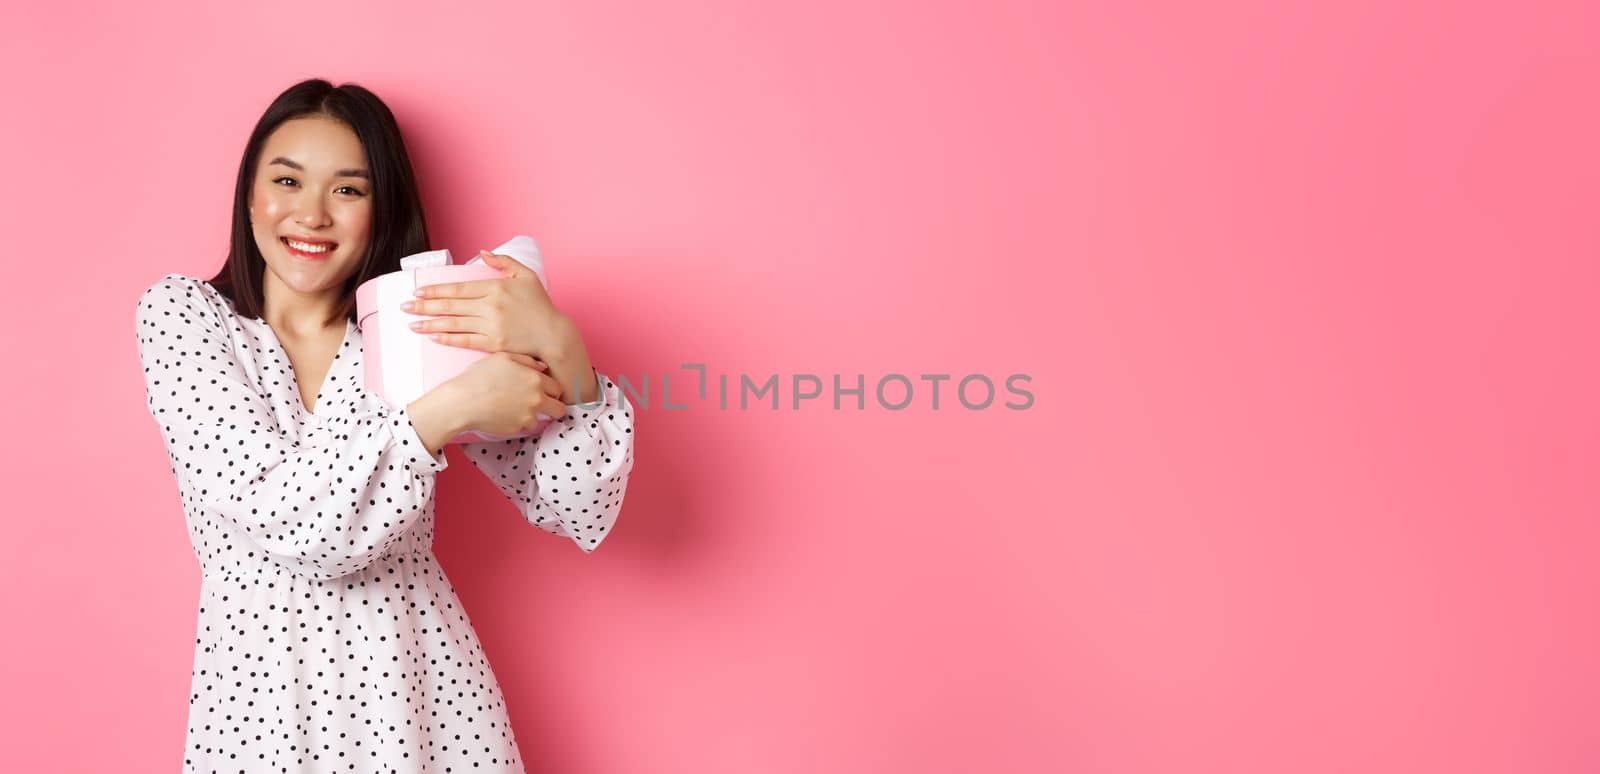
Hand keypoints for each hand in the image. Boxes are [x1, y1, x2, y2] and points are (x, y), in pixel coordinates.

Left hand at [403, 250, 599, 403]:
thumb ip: (504, 261)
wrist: (553, 335)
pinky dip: (448, 338)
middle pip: (450, 305)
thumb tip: (482, 252)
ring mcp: (491, 326)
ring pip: (453, 323)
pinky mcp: (494, 344)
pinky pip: (465, 340)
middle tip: (404, 306)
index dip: (436, 290)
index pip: (458, 288)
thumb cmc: (541, 305)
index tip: (418, 290)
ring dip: (429, 323)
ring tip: (412, 323)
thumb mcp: (526, 276)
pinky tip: (433, 336)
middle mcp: (490, 306)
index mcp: (495, 287)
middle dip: (424, 306)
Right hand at [445, 351, 567, 436]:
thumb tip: (542, 367)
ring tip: (515, 409)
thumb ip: (526, 361)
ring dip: (533, 416)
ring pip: (541, 419)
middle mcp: (537, 398)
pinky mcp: (518, 429)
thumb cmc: (479, 376)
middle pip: (559, 409)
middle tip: (541, 405)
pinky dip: (518, 423)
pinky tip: (505, 415)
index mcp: (535, 379)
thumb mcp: (502, 358)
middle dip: (552, 407)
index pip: (557, 388)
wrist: (462, 401)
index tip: (545, 392)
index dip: (551, 390)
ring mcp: (529, 416)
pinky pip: (524, 427)